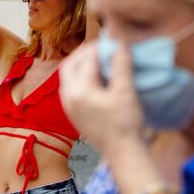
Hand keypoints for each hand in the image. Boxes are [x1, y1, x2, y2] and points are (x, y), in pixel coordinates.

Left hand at [58, 40, 145, 156]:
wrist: (122, 153)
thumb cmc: (125, 123)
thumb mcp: (125, 91)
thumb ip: (121, 65)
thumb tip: (119, 43)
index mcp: (78, 89)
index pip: (86, 58)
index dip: (101, 46)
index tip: (114, 39)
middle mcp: (68, 96)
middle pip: (70, 65)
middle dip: (85, 53)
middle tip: (103, 47)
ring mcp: (68, 106)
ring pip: (69, 77)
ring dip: (82, 65)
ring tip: (101, 59)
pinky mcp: (74, 114)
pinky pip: (72, 88)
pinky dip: (82, 77)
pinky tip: (98, 78)